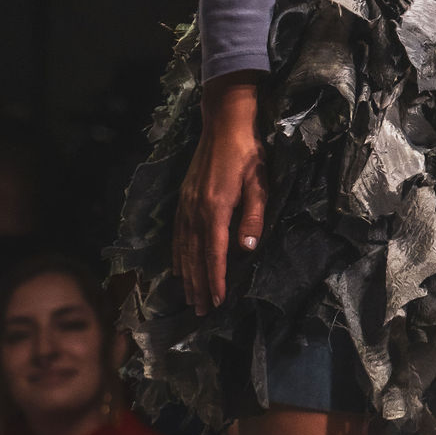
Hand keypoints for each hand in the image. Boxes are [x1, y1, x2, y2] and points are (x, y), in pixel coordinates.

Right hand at [171, 77, 265, 314]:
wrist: (223, 122)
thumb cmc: (247, 151)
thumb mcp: (258, 182)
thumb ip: (253, 215)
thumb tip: (247, 248)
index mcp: (216, 208)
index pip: (214, 253)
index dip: (216, 279)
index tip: (218, 301)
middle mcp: (196, 210)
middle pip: (195, 256)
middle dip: (199, 285)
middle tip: (201, 312)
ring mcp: (186, 204)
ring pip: (183, 248)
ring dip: (186, 275)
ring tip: (189, 298)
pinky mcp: (183, 198)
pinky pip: (176, 234)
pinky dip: (176, 254)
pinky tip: (178, 266)